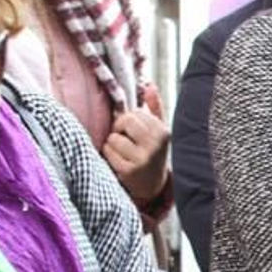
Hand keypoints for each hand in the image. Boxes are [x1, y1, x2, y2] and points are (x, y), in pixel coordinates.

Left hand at [102, 87, 170, 209]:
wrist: (153, 185)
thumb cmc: (151, 152)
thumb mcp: (157, 131)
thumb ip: (154, 107)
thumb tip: (149, 85)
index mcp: (162, 131)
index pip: (134, 113)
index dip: (128, 121)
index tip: (133, 132)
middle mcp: (155, 144)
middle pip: (124, 121)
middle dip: (119, 129)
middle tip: (125, 140)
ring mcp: (143, 158)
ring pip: (114, 137)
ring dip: (113, 144)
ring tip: (123, 153)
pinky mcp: (130, 171)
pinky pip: (108, 151)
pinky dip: (109, 155)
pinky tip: (119, 162)